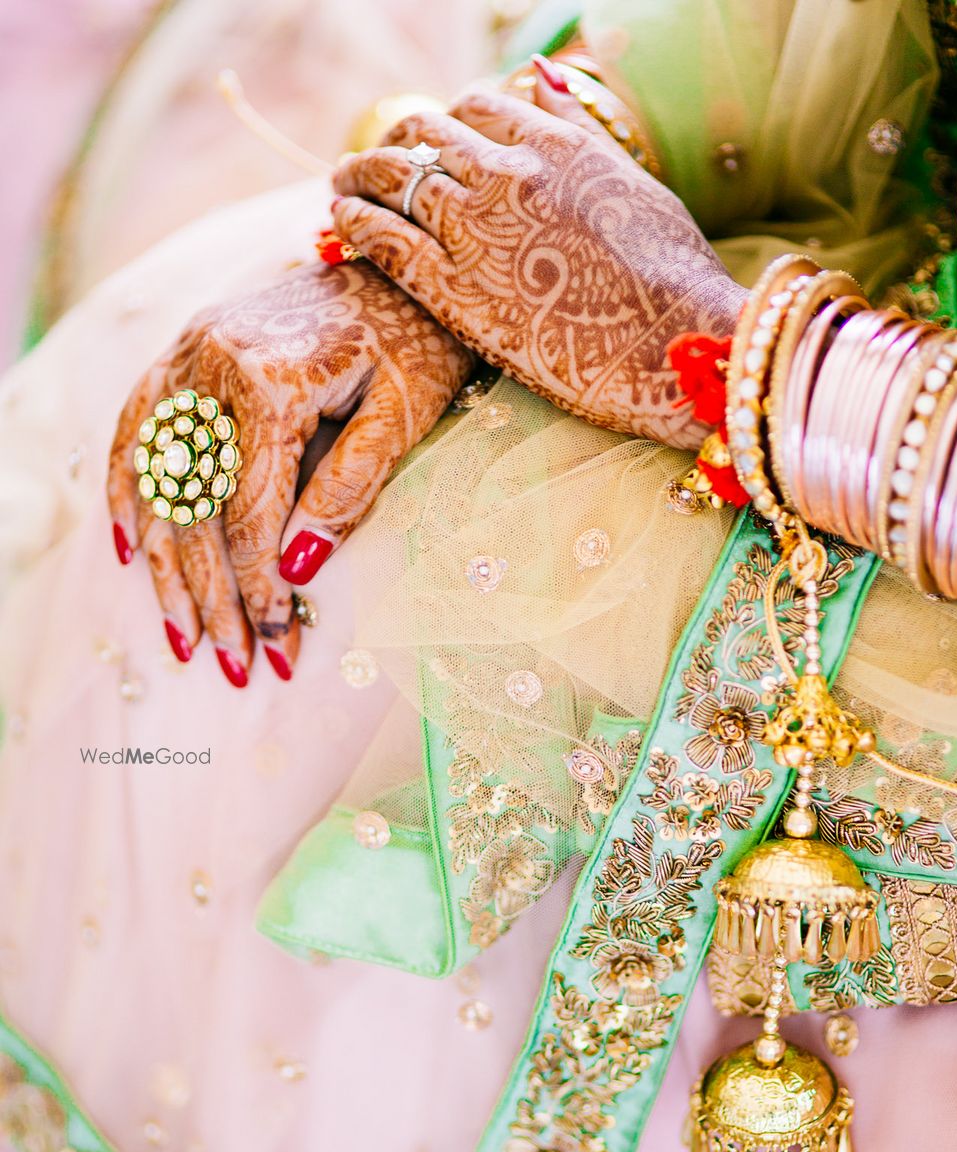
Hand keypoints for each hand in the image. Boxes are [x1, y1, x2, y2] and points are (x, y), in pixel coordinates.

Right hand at [108, 261, 473, 683]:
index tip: (276, 644)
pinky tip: (132, 549)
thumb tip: (294, 572)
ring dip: (167, 566)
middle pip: (196, 507)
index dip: (259, 587)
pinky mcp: (181, 351)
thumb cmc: (416, 345)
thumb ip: (347, 493)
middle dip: (214, 596)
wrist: (400, 269)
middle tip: (231, 664)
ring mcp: (186, 352)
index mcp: (269, 378)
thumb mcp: (400, 419)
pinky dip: (127, 491)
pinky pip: (136, 429)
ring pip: (158, 480)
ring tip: (182, 634)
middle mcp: (210, 361)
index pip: (249, 512)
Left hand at [330, 59, 745, 448]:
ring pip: (394, 178)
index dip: (447, 122)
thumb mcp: (632, 181)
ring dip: (359, 175)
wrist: (671, 339)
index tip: (433, 140)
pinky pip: (384, 238)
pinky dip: (355, 221)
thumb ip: (578, 127)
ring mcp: (477, 229)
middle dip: (394, 142)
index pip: (477, 106)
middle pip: (426, 134)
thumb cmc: (670, 271)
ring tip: (340, 184)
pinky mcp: (454, 289)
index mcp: (553, 142)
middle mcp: (507, 172)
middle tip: (373, 161)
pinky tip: (339, 220)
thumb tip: (539, 73)